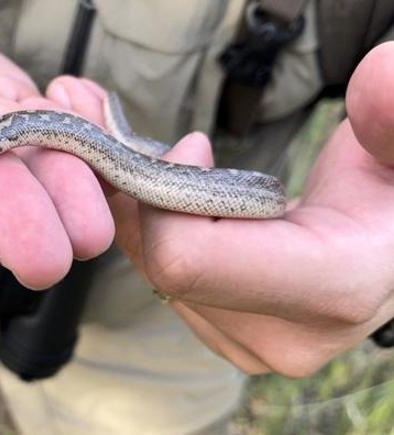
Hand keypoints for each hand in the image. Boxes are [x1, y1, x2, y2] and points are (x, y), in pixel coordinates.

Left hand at [49, 42, 393, 376]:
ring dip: (154, 216)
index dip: (169, 191)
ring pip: (153, 275)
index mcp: (330, 290)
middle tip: (183, 155)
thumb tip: (377, 83)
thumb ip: (392, 113)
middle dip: (156, 200)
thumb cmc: (390, 183)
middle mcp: (284, 339)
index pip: (184, 260)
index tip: (195, 146)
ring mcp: (252, 347)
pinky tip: (200, 212)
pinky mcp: (228, 339)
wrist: (386, 237)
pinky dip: (161, 238)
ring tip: (200, 180)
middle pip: (163, 267)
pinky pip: (161, 284)